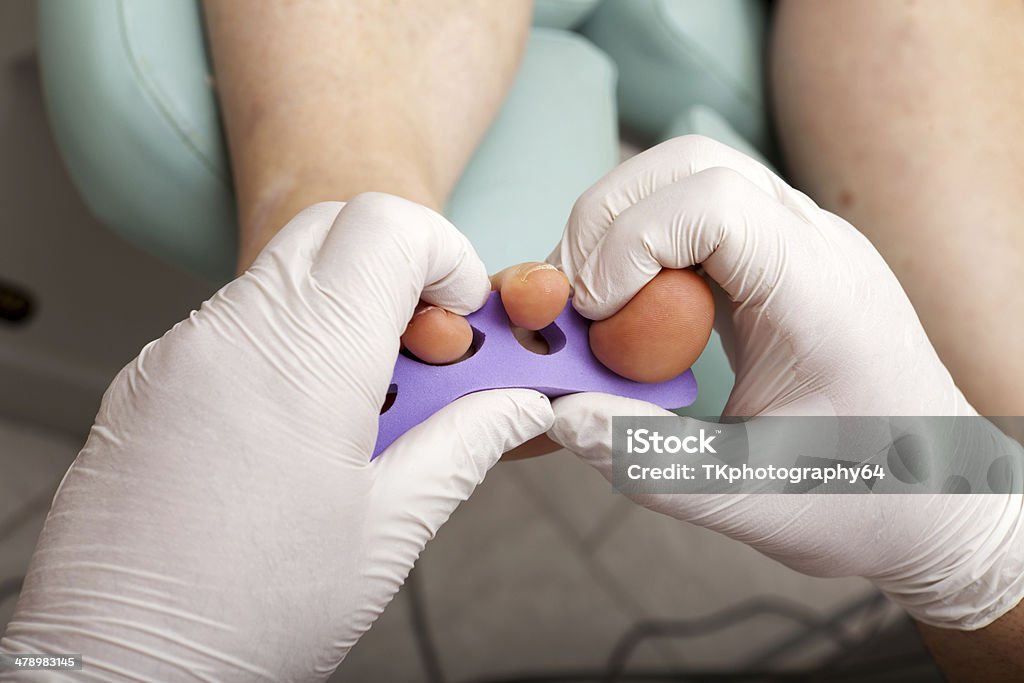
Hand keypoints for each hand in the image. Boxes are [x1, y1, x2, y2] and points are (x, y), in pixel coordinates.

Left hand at [0, 194, 552, 680]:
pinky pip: (233, 320)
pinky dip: (284, 339)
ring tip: (362, 405)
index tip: (460, 314)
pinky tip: (295, 424)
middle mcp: (234, 331)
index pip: (386, 226)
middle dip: (396, 268)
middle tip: (422, 353)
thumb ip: (467, 444)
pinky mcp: (149, 378)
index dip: (444, 252)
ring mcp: (181, 350)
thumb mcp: (390, 528)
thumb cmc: (250, 611)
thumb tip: (519, 406)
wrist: (117, 666)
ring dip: (341, 307)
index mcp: (308, 358)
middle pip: (333, 228)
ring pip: (282, 273)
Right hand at [546, 136, 1023, 631]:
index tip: (592, 316)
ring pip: (693, 172)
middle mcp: (817, 244)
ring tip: (593, 304)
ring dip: (622, 222)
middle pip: (692, 162)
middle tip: (572, 301)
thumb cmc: (864, 498)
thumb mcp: (748, 498)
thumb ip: (649, 458)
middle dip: (607, 217)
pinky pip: (703, 209)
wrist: (939, 495)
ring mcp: (804, 239)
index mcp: (820, 294)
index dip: (630, 243)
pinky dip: (648, 241)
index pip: (714, 204)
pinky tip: (632, 307)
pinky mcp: (785, 254)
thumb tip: (558, 414)